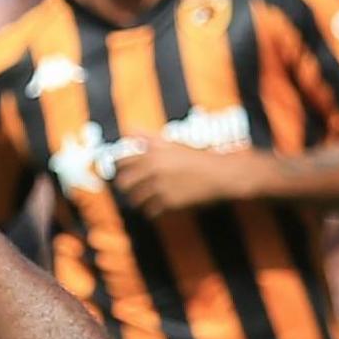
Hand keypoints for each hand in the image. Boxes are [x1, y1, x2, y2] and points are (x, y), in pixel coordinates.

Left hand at [113, 139, 264, 216]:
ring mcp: (161, 185)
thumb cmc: (196, 157)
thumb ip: (148, 137)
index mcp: (152, 152)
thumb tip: (129, 128)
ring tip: (140, 201)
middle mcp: (153, 168)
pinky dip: (150, 211)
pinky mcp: (170, 201)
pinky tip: (154, 209)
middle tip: (128, 189)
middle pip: (124, 181)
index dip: (118, 167)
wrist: (220, 174)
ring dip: (137, 200)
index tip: (121, 171)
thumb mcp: (171, 143)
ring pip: (136, 198)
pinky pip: (150, 210)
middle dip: (124, 186)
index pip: (122, 161)